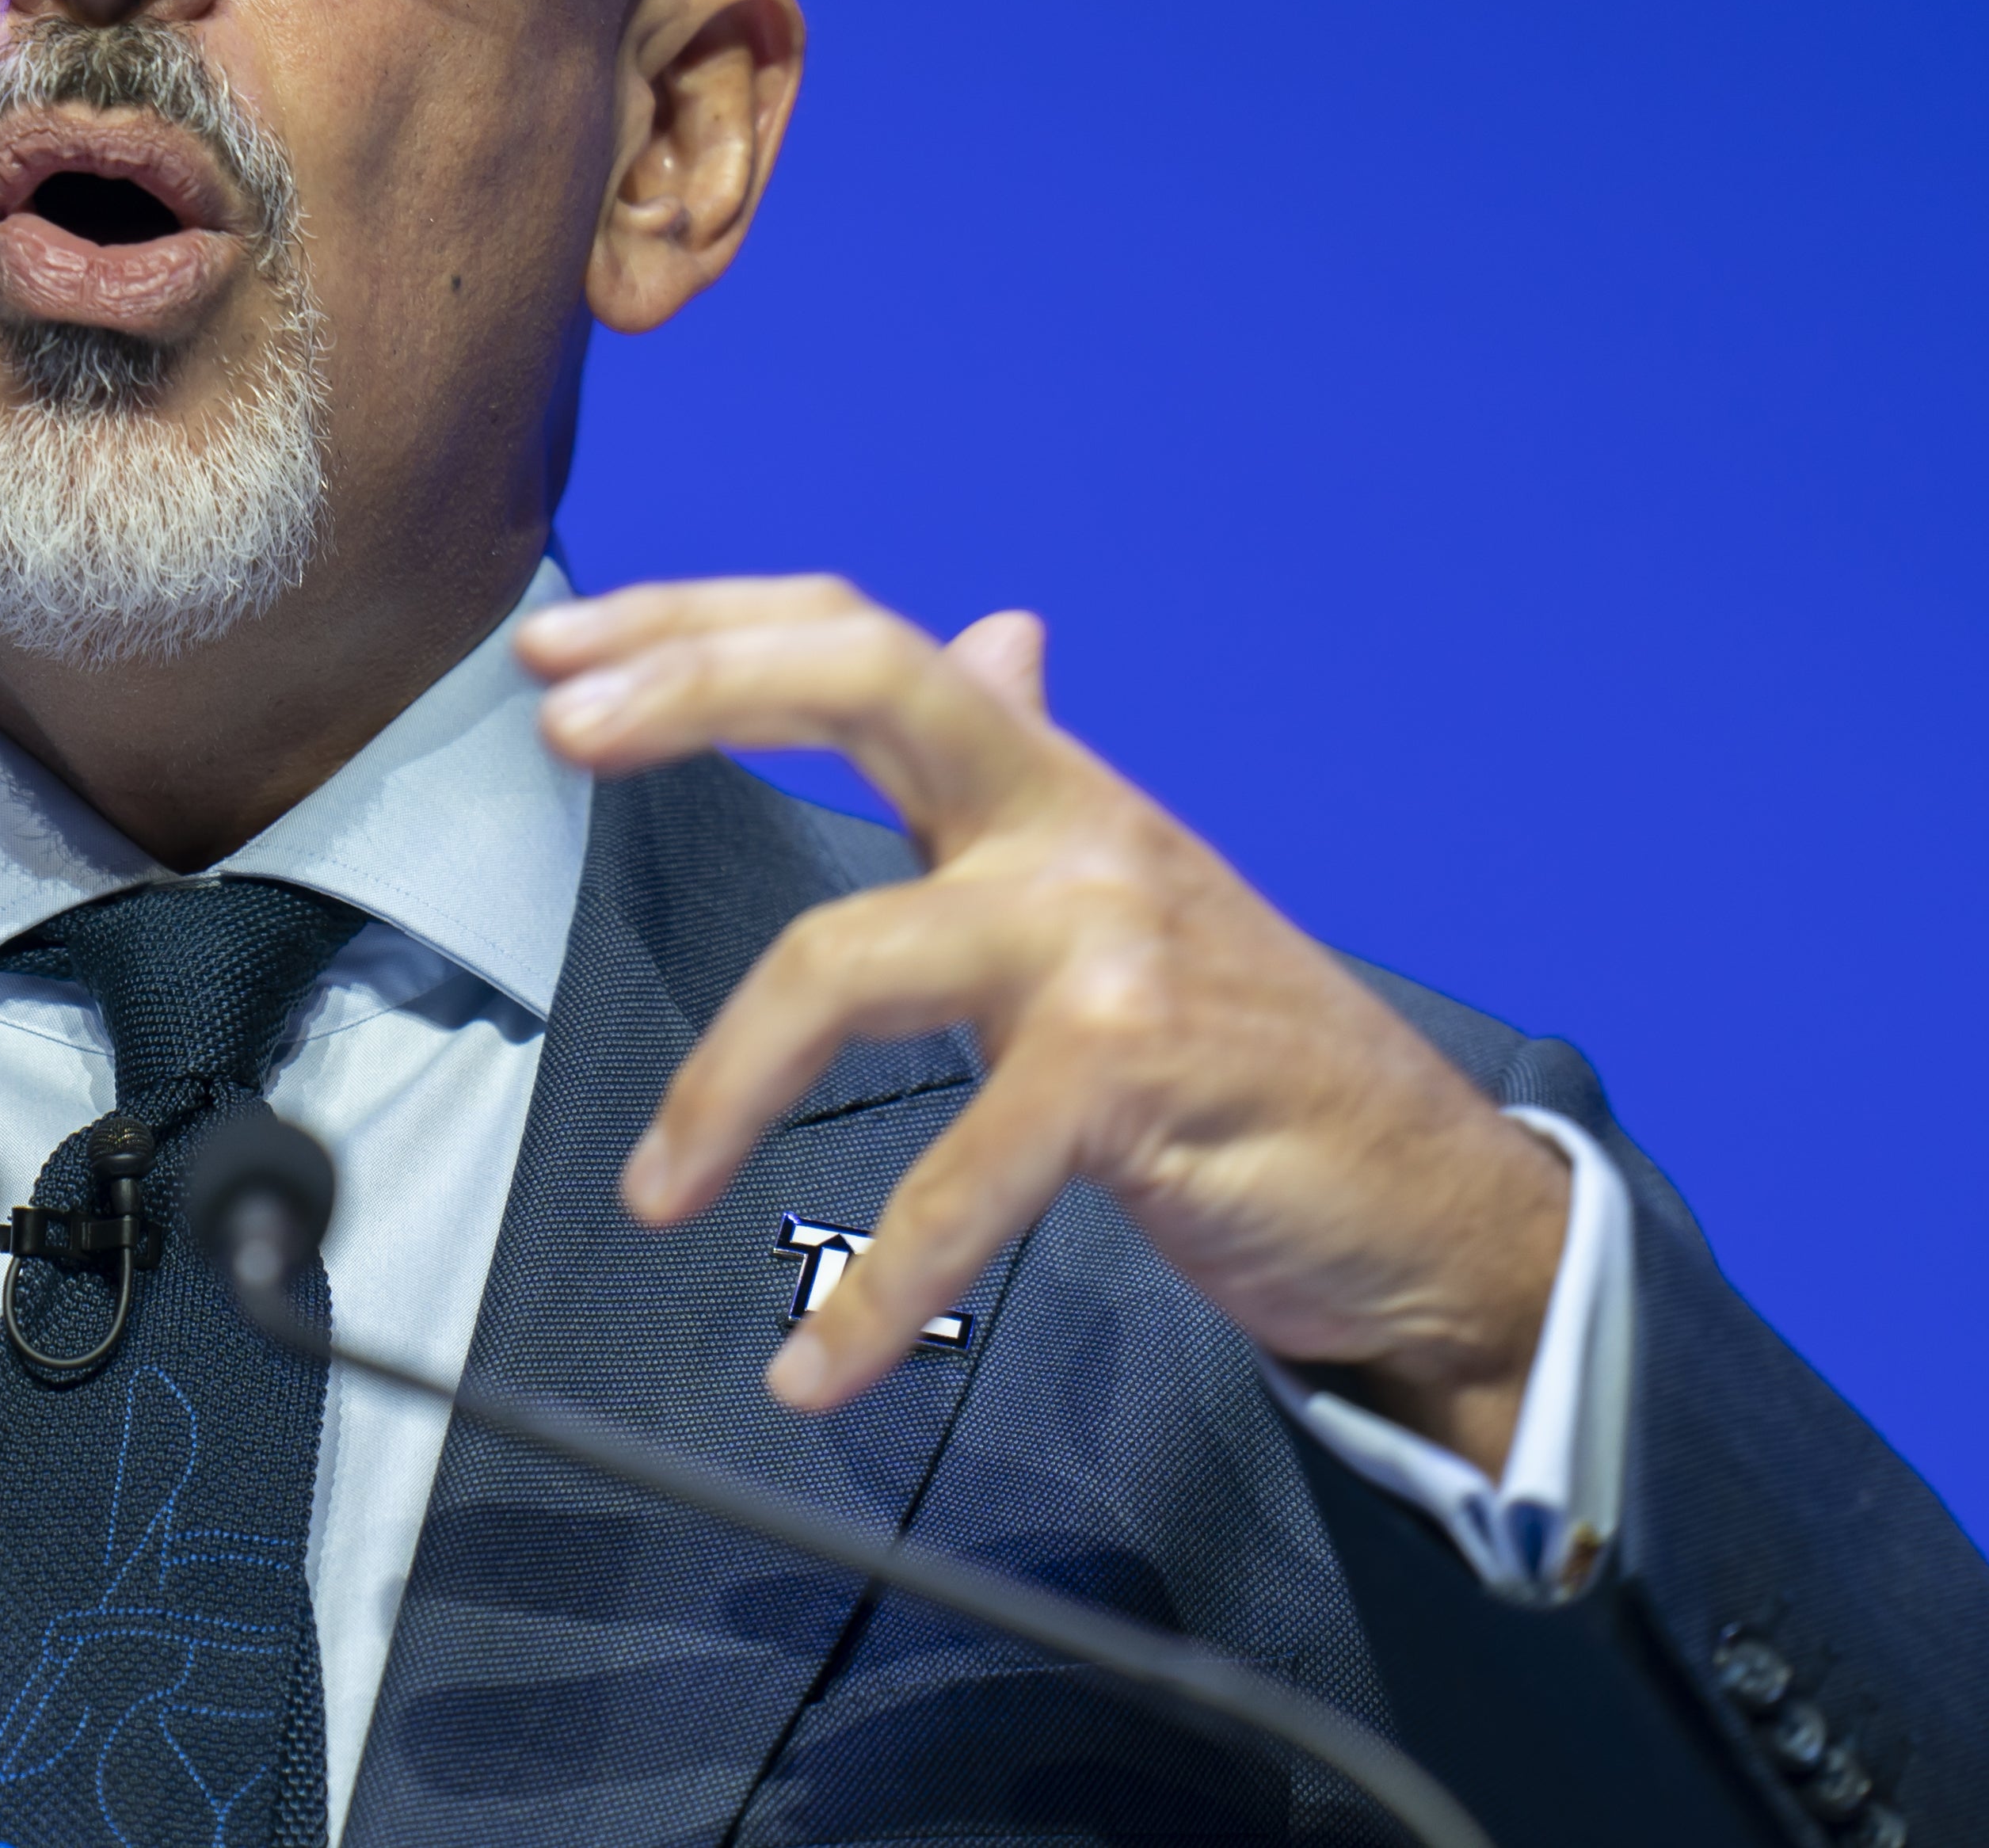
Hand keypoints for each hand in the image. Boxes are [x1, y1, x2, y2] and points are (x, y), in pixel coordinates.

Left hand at [519, 577, 1565, 1472]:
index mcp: (1047, 786)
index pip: (866, 639)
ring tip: (651, 1192)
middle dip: (699, 687)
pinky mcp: (1136, 1070)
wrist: (1430, 1205)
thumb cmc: (1248, 1054)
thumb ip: (1033, 768)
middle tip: (558, 731)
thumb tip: (996, 629)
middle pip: (870, 680)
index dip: (707, 622)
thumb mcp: (1123, 888)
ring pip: (848, 956)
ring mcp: (1107, 940)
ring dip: (722, 1086)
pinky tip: (811, 1366)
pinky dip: (875, 1288)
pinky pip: (960, 1180)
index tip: (561, 645)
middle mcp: (1074, 827)